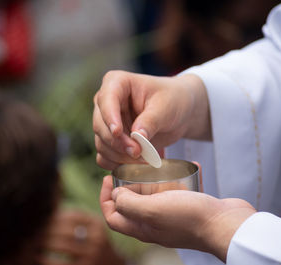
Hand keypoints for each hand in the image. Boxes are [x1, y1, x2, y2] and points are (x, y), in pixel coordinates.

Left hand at [40, 209, 124, 264]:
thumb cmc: (95, 241)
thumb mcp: (92, 226)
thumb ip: (75, 216)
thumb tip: (48, 209)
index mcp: (97, 224)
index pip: (72, 216)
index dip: (54, 217)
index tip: (41, 218)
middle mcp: (97, 239)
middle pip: (66, 230)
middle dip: (47, 230)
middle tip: (33, 230)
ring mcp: (91, 255)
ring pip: (62, 246)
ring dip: (45, 243)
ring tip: (34, 242)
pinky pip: (60, 264)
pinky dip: (46, 260)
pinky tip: (39, 257)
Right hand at [93, 70, 210, 169]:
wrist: (179, 113)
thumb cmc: (173, 100)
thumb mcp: (166, 107)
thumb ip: (151, 121)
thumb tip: (137, 138)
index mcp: (117, 83)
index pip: (106, 100)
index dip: (110, 117)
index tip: (118, 133)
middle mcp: (106, 102)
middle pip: (100, 125)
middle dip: (118, 142)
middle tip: (138, 152)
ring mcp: (106, 123)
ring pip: (101, 143)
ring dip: (120, 156)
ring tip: (143, 159)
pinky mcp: (111, 140)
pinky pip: (104, 156)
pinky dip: (117, 164)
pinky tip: (133, 165)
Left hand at [99, 176, 255, 261]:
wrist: (226, 224)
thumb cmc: (189, 217)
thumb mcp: (152, 210)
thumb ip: (129, 204)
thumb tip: (115, 196)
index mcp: (143, 227)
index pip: (113, 217)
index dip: (105, 198)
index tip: (108, 178)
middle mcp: (155, 223)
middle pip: (133, 204)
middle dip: (130, 184)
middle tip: (134, 166)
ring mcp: (172, 216)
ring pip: (156, 195)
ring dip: (157, 178)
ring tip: (160, 162)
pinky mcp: (188, 207)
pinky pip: (179, 190)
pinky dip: (182, 178)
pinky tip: (191, 166)